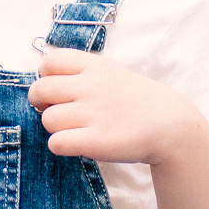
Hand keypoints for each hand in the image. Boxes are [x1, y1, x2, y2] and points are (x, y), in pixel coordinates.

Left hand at [27, 50, 198, 164]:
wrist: (170, 125)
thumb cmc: (136, 100)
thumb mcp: (111, 72)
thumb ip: (81, 72)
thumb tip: (45, 81)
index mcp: (94, 66)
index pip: (48, 62)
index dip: (47, 77)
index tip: (59, 90)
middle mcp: (90, 86)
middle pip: (39, 90)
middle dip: (41, 104)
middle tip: (58, 112)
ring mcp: (93, 114)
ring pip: (47, 120)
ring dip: (56, 128)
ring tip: (76, 130)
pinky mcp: (95, 141)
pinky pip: (56, 143)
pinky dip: (61, 146)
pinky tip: (77, 144)